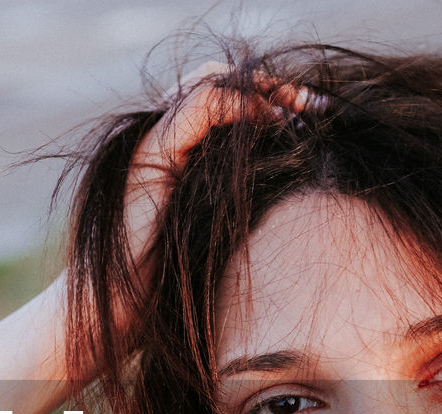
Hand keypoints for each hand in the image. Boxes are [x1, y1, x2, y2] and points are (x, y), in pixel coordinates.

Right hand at [120, 62, 317, 319]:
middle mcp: (167, 138)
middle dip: (272, 86)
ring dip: (261, 90)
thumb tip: (303, 186)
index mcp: (182, 152)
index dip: (273, 98)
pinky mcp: (153, 152)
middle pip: (220, 80)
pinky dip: (241, 105)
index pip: (228, 99)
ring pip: (209, 82)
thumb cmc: (174, 280)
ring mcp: (156, 141)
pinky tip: (272, 122)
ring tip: (297, 110)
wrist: (124, 305)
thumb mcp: (223, 229)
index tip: (318, 113)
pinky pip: (201, 105)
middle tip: (316, 103)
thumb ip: (247, 199)